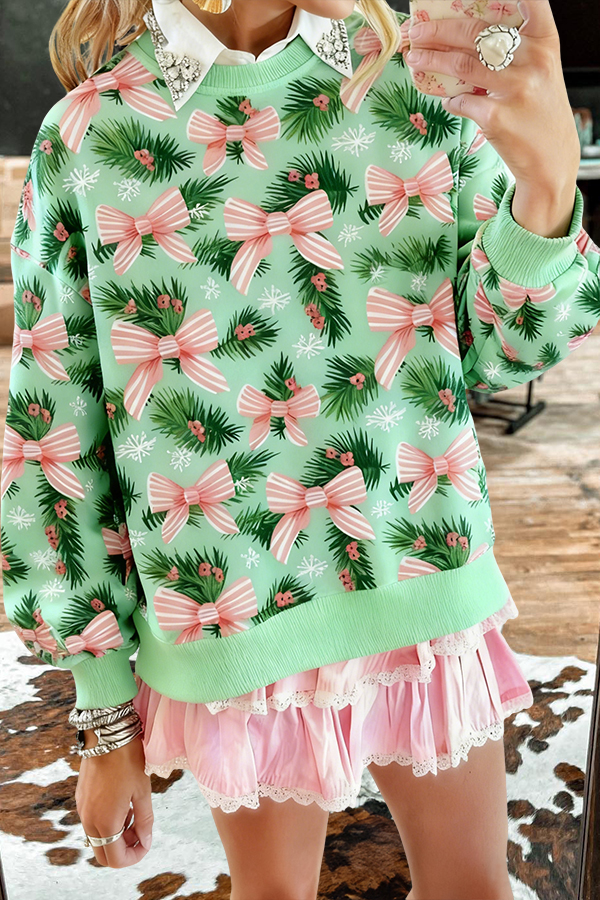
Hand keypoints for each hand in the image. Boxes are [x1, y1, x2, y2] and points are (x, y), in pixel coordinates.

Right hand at [75, 735, 153, 867]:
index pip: (117, 860)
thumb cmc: (127, 761)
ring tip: (134, 814)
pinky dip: (107, 823)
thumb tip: (145, 840)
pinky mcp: (80, 799)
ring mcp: (82, 810)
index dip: (135, 857)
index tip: (147, 843)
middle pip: (103, 854)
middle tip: (140, 833)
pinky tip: (122, 804)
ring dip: (116, 836)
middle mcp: (89, 821)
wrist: (106, 734)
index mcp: (106, 822)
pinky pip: (92, 822)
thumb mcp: (142, 791)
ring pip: (97, 839)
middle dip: (124, 850)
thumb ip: (145, 821)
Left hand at [406, 0, 580, 191]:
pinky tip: (447, 100)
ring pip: (460, 64)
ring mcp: (514, 88)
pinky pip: (460, 101)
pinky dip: (449, 100)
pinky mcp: (495, 117)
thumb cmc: (540, 110)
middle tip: (417, 32)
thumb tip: (460, 37)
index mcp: (544, 41)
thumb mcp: (539, 70)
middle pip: (475, 32)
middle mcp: (532, 59)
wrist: (551, 158)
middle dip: (438, 30)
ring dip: (431, 60)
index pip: (531, 1)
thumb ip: (513, 50)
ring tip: (415, 58)